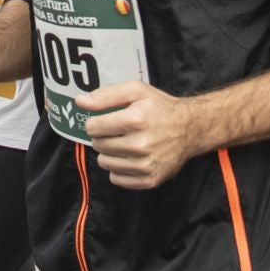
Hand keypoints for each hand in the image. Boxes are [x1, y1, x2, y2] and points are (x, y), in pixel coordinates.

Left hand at [78, 82, 193, 189]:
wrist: (189, 129)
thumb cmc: (160, 108)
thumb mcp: (136, 91)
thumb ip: (106, 95)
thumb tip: (80, 102)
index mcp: (136, 119)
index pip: (93, 127)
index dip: (95, 122)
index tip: (104, 121)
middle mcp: (141, 144)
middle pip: (98, 145)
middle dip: (103, 137)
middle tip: (117, 131)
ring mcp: (146, 165)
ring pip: (105, 163)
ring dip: (109, 153)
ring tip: (124, 143)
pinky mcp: (150, 179)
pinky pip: (116, 179)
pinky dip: (119, 169)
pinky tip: (130, 158)